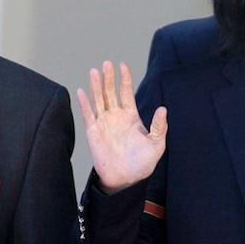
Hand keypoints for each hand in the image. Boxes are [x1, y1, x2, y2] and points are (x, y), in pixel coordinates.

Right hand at [77, 61, 166, 191]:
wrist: (125, 179)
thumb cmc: (141, 164)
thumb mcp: (156, 144)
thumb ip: (159, 127)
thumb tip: (163, 109)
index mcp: (131, 116)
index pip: (126, 93)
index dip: (125, 79)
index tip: (123, 65)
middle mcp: (115, 117)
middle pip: (110, 92)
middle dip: (109, 78)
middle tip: (107, 64)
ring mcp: (103, 123)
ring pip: (98, 100)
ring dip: (96, 86)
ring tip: (95, 71)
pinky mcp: (93, 132)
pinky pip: (88, 115)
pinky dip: (84, 103)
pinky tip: (82, 91)